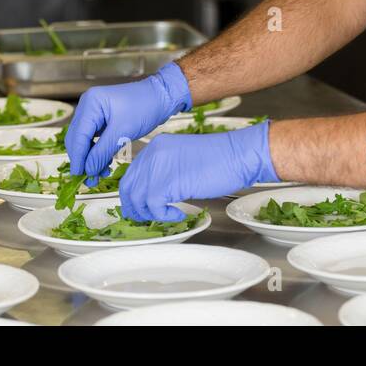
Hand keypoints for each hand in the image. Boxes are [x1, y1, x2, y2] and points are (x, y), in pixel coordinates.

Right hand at [66, 62, 191, 183]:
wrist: (161, 96)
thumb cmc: (145, 107)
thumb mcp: (123, 131)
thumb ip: (102, 152)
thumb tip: (88, 170)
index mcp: (90, 103)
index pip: (78, 136)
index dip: (77, 158)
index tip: (78, 176)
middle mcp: (88, 105)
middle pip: (77, 138)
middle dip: (83, 159)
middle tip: (89, 179)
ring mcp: (93, 111)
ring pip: (84, 140)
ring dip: (90, 157)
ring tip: (100, 173)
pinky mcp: (101, 118)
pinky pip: (93, 138)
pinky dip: (97, 151)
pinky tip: (104, 163)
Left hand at [117, 122, 278, 221]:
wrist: (238, 155)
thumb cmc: (219, 159)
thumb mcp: (183, 159)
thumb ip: (164, 171)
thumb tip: (152, 193)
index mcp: (156, 147)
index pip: (131, 174)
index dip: (133, 194)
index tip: (140, 207)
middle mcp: (153, 154)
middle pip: (128, 187)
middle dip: (135, 207)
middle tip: (147, 218)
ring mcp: (159, 167)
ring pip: (138, 199)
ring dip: (150, 214)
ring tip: (166, 216)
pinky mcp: (169, 183)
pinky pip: (153, 207)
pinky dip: (163, 216)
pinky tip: (177, 214)